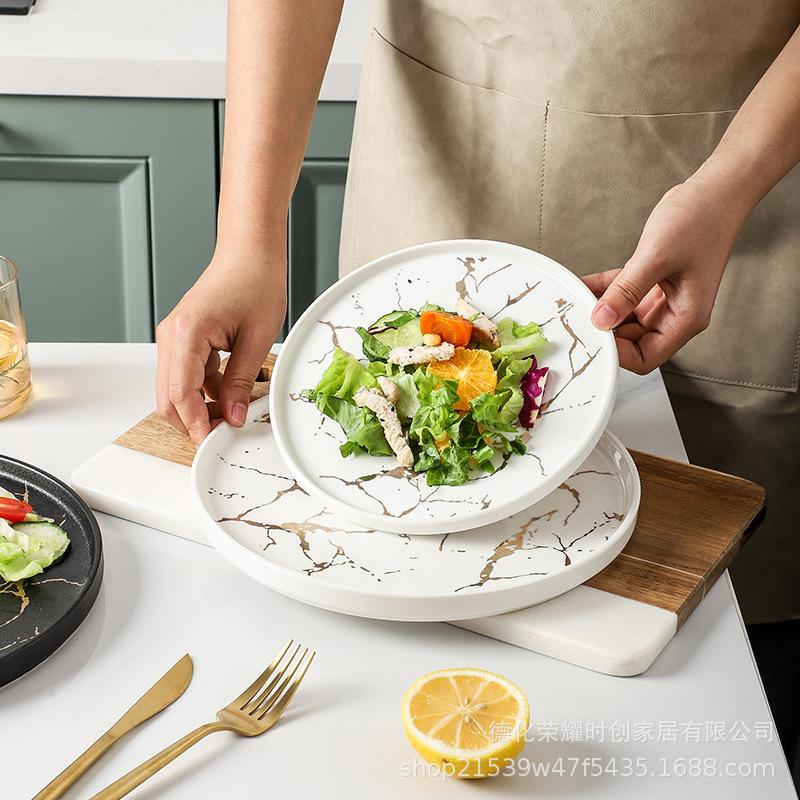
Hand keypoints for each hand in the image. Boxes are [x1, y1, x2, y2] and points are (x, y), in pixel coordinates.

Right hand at [156, 251, 285, 442]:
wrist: (249, 253)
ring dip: (199, 407)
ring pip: (175, 390)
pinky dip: (204, 392)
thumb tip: (234, 417)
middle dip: (193, 421)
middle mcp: (171, 336)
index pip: (181, 393)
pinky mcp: (183, 340)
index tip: (212, 441)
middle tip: (224, 433)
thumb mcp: (257, 339)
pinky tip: (231, 394)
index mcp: (186, 333)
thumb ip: (242, 382)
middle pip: (168, 397)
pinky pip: (186, 376)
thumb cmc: (254, 282)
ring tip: (234, 412)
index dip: (195, 423)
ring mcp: (173, 338)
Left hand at [583, 174, 744, 373]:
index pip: (646, 357)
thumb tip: (601, 320)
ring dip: (598, 310)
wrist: (715, 189)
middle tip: (574, 320)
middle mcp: (673, 313)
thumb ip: (627, 291)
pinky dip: (601, 290)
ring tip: (572, 301)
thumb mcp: (657, 258)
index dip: (618, 354)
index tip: (593, 338)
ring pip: (621, 317)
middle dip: (603, 332)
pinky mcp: (650, 281)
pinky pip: (620, 293)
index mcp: (685, 318)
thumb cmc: (701, 220)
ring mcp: (661, 298)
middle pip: (630, 341)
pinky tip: (580, 284)